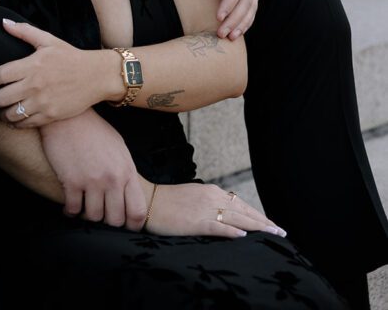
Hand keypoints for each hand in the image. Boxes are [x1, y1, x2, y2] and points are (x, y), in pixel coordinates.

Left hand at [0, 19, 104, 125]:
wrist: (96, 75)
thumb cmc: (71, 56)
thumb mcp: (48, 40)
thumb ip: (24, 32)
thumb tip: (4, 23)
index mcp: (30, 65)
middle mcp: (33, 85)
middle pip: (0, 98)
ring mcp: (42, 102)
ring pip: (10, 114)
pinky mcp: (50, 115)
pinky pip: (25, 124)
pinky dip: (15, 123)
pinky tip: (12, 119)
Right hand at [41, 110, 146, 229]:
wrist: (69, 116)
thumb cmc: (94, 130)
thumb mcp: (118, 148)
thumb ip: (125, 172)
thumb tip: (127, 194)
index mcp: (127, 170)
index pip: (138, 211)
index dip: (133, 224)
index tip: (125, 225)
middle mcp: (112, 179)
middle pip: (115, 220)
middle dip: (108, 220)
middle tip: (102, 213)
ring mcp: (91, 181)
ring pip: (94, 217)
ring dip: (88, 214)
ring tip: (85, 206)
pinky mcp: (71, 181)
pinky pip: (73, 210)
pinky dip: (71, 210)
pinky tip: (70, 204)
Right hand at [145, 183, 286, 238]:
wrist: (148, 200)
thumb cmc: (169, 202)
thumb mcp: (194, 198)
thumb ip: (211, 203)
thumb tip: (227, 212)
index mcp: (212, 191)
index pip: (241, 204)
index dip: (258, 215)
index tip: (271, 224)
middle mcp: (212, 197)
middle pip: (244, 211)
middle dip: (264, 222)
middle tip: (280, 232)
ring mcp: (204, 209)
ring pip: (237, 218)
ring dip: (256, 227)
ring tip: (272, 234)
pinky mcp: (196, 221)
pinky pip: (218, 227)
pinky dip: (232, 232)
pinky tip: (243, 236)